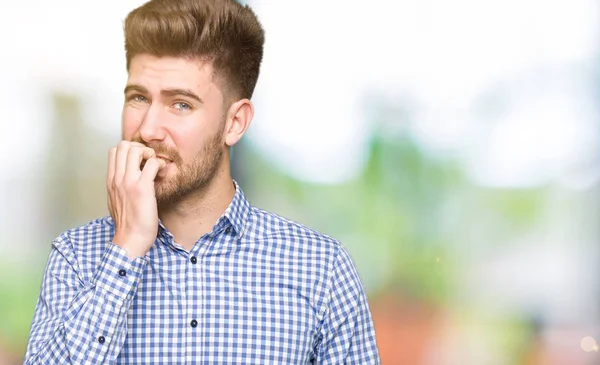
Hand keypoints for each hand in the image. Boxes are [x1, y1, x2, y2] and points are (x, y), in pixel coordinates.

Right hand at [106, 141, 166, 258]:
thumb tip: (127, 178)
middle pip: (123, 145)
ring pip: (135, 149)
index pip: (113, 151)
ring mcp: (128, 182)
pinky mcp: (142, 188)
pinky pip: (152, 164)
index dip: (129, 150)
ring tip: (154, 166)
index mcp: (111, 181)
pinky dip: (159, 164)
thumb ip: (119, 186)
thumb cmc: (127, 223)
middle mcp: (117, 179)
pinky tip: (161, 174)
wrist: (131, 239)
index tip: (139, 161)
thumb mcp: (116, 201)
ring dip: (148, 153)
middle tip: (148, 160)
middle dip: (139, 147)